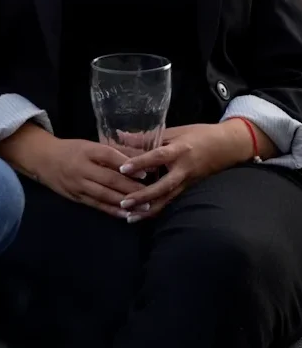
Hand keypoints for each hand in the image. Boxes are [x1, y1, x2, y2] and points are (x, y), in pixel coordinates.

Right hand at [0, 126, 148, 218]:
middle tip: (151, 194)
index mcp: (86, 150)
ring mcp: (78, 184)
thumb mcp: (90, 145)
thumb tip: (141, 155)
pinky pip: (97, 205)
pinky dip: (112, 211)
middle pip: (109, 178)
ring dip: (125, 202)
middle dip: (131, 187)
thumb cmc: (72, 150)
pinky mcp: (76, 197)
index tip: (146, 172)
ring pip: (104, 194)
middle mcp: (82, 167)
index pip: (108, 156)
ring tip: (144, 207)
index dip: (127, 164)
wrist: (43, 159)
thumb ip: (114, 151)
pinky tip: (127, 215)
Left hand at [117, 121, 254, 220]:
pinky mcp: (189, 189)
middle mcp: (184, 168)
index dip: (141, 162)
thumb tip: (120, 136)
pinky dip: (157, 209)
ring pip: (167, 199)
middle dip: (143, 196)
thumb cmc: (199, 135)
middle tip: (124, 203)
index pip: (158, 156)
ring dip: (148, 209)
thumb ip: (148, 137)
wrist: (228, 146)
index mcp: (180, 150)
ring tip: (129, 217)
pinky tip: (143, 216)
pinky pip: (172, 201)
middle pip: (163, 186)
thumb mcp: (175, 131)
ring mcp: (188, 182)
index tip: (122, 168)